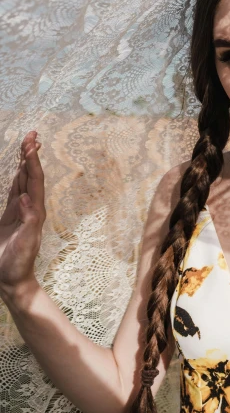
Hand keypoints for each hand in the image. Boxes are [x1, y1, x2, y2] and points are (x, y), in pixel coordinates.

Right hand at [0, 131, 44, 296]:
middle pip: (30, 175)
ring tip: (27, 144)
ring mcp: (21, 210)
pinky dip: (17, 177)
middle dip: (30, 155)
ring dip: (25, 162)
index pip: (34, 180)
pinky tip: (18, 169)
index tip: (31, 143)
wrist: (12, 279)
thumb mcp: (26, 242)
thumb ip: (28, 220)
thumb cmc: (19, 263)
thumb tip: (27, 198)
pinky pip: (15, 191)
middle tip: (32, 134)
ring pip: (23, 180)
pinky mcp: (11, 216)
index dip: (32, 161)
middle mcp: (30, 207)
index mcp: (35, 211)